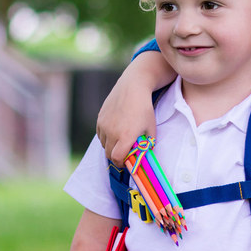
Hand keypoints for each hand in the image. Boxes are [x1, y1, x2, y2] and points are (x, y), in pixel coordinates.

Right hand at [94, 51, 172, 165]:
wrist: (133, 87)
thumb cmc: (145, 109)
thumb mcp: (151, 129)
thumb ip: (146, 146)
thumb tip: (142, 157)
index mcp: (125, 137)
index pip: (117, 159)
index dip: (121, 164)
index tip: (126, 163)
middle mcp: (112, 132)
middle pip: (109, 154)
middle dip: (116, 157)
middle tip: (124, 154)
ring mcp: (104, 125)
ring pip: (104, 144)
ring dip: (110, 146)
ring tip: (120, 141)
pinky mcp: (100, 118)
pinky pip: (100, 134)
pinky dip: (106, 136)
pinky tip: (115, 131)